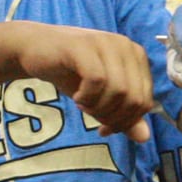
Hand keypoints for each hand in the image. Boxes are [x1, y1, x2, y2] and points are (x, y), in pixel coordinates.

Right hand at [13, 22, 156, 140]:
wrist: (34, 50)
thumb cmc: (72, 73)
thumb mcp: (102, 99)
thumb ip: (124, 116)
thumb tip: (144, 138)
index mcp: (137, 57)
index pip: (146, 100)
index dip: (127, 122)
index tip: (106, 128)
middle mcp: (126, 46)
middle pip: (135, 98)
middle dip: (114, 118)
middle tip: (93, 118)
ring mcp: (106, 43)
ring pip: (119, 91)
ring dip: (99, 108)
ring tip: (83, 105)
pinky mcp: (84, 45)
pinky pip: (97, 80)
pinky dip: (87, 97)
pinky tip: (77, 97)